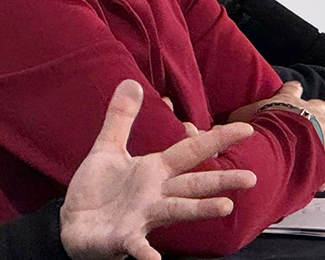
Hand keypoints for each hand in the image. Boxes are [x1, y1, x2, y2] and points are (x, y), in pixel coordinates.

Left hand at [59, 80, 256, 259]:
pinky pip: (137, 246)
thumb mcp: (108, 148)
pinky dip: (145, 253)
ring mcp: (143, 217)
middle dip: (222, 180)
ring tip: (224, 206)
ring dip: (201, 209)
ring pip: (177, 211)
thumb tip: (131, 81)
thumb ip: (121, 117)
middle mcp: (156, 194)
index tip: (245, 128)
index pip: (191, 150)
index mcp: (155, 171)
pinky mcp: (124, 238)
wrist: (73, 223)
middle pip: (194, 184)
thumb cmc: (97, 190)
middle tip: (251, 178)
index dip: (217, 138)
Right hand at [227, 82, 324, 190]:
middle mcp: (309, 107)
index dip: (292, 92)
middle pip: (318, 105)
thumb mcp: (242, 119)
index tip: (293, 93)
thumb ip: (236, 122)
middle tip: (307, 128)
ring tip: (316, 155)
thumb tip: (223, 126)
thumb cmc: (265, 126)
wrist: (288, 137)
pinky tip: (321, 178)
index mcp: (289, 98)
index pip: (292, 88)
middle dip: (315, 114)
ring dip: (324, 139)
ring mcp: (324, 123)